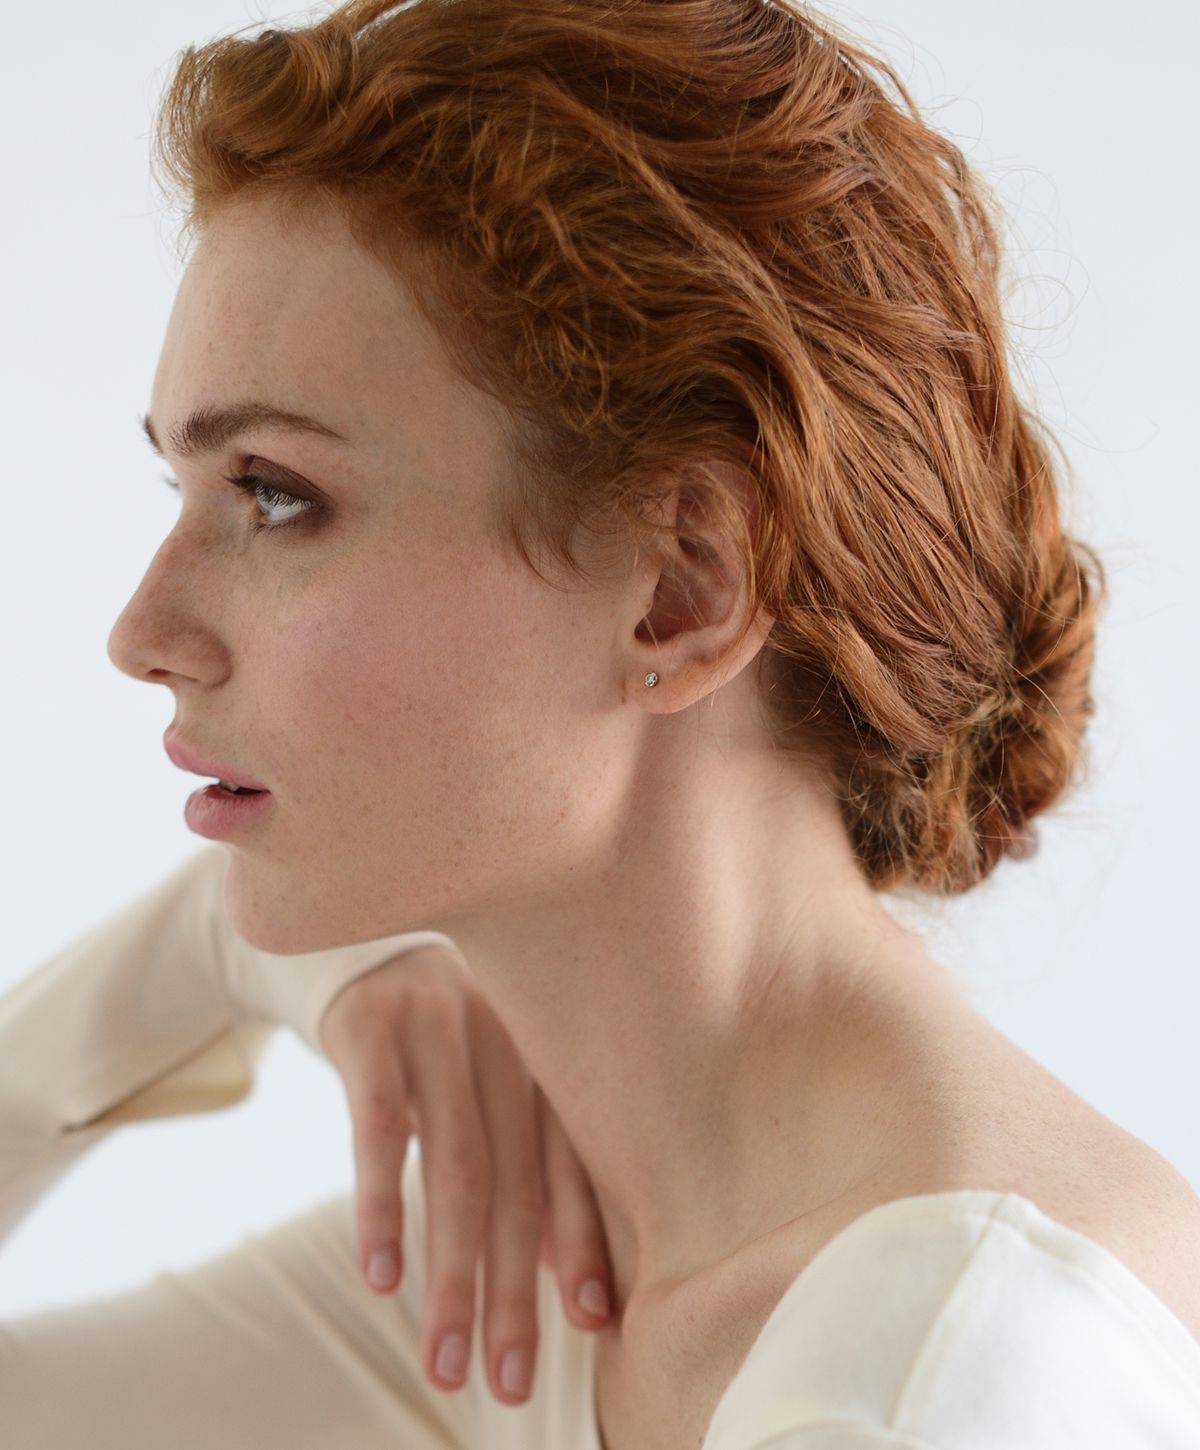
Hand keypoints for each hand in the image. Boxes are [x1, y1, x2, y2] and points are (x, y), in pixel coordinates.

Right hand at [317, 941, 612, 1405]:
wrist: (364, 939)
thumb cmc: (446, 1037)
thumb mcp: (498, 1082)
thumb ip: (533, 1162)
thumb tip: (565, 1277)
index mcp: (549, 1056)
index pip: (574, 1162)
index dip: (584, 1242)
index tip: (592, 1324)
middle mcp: (510, 1040)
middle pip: (520, 1182)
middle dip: (515, 1291)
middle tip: (509, 1381)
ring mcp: (443, 1028)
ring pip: (457, 1169)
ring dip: (451, 1275)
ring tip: (444, 1362)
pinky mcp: (374, 1029)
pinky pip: (378, 1128)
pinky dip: (383, 1207)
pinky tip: (381, 1278)